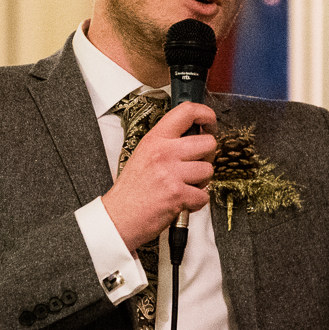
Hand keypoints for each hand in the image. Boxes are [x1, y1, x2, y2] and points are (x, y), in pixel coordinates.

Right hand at [101, 101, 217, 251]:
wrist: (118, 217)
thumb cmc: (132, 190)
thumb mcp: (144, 154)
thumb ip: (167, 143)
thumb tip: (195, 137)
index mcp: (155, 139)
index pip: (186, 112)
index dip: (206, 114)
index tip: (210, 123)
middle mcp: (164, 153)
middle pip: (208, 143)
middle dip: (207, 157)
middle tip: (195, 165)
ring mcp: (171, 173)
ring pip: (209, 170)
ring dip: (201, 182)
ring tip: (184, 186)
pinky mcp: (178, 194)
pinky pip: (203, 195)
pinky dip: (196, 202)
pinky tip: (181, 201)